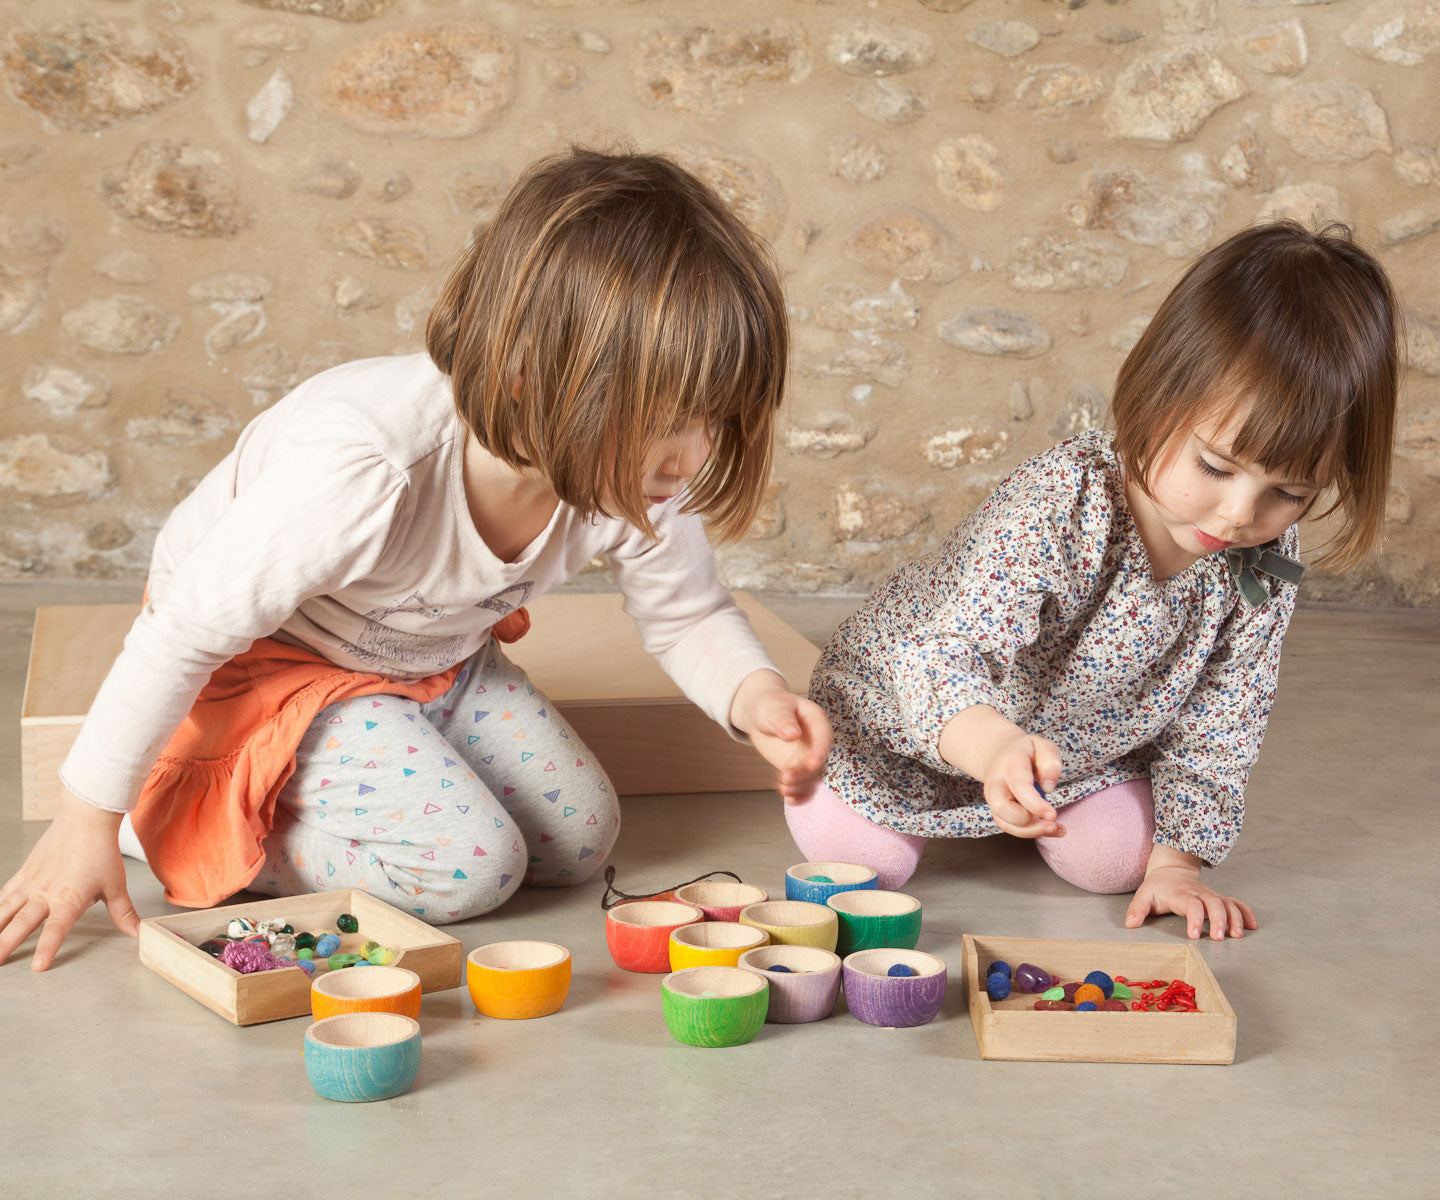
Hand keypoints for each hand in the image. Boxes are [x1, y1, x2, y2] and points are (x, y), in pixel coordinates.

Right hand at [0, 791, 140, 970]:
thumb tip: (136, 932)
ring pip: (6, 909)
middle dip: (6, 945)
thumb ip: (122, 912)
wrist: (85, 820)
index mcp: (69, 899)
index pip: (56, 929)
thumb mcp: (116, 885)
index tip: (37, 966)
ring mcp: (32, 883)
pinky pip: (5, 893)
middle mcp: (45, 893)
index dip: (47, 948)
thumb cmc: (101, 852)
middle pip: (22, 924)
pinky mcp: (24, 872)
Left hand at [729, 670, 832, 804]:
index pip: (823, 738)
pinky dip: (798, 793)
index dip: (820, 752)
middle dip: (805, 774)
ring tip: (784, 790)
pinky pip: (802, 784)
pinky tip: (789, 799)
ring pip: (811, 777)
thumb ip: (784, 720)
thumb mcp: (775, 708)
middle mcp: (817, 741)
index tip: (812, 764)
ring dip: (801, 787)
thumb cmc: (771, 705)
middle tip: (787, 780)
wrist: (761, 714)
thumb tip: (793, 734)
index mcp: (817, 721)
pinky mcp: (798, 768)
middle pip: (819, 762)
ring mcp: (808, 756)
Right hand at [938, 705, 1063, 838]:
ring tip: (1057, 828)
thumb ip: (1050, 762)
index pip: (1019, 786)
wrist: (1000, 754)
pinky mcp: (998, 811)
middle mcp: (996, 783)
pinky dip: (1030, 833)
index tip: (1053, 815)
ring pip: (1005, 823)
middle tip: (1053, 820)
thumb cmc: (1026, 752)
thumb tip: (1048, 787)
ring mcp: (994, 799)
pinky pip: (1010, 828)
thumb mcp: (1042, 746)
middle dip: (1028, 821)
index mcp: (1009, 764)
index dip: (1034, 804)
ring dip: (1031, 831)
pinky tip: (1051, 829)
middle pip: (1002, 808)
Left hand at [1125, 846, 1256, 939]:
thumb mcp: (1143, 895)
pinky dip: (1246, 913)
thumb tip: (1130, 924)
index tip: (1194, 936)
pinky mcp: (1218, 898)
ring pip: (1228, 903)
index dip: (1194, 919)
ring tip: (1238, 935)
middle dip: (1219, 920)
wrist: (1170, 870)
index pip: (1191, 905)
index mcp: (1181, 894)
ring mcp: (1211, 895)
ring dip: (1235, 918)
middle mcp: (1199, 894)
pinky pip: (1236, 902)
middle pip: (1214, 903)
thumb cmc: (1157, 887)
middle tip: (1220, 938)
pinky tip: (1253, 926)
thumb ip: (1137, 909)